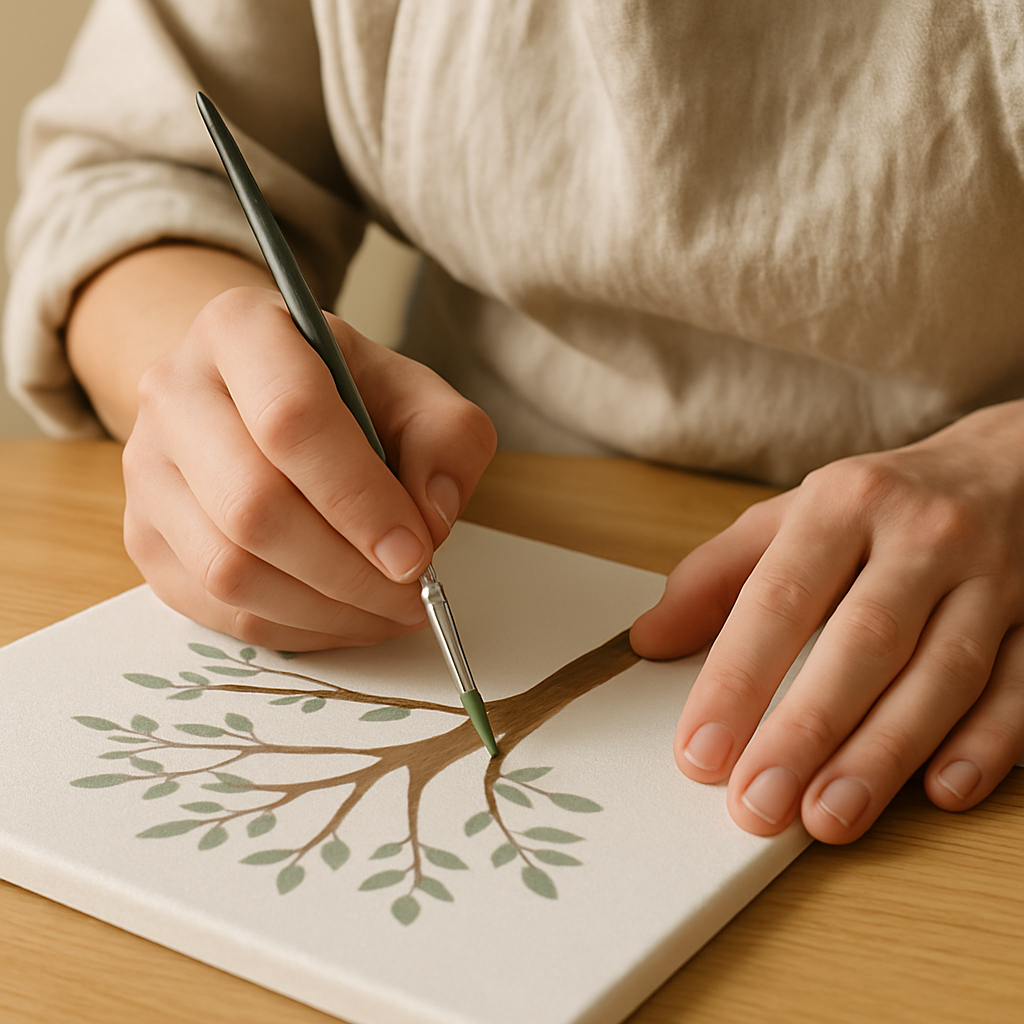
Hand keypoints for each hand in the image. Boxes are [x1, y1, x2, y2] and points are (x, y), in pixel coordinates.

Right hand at [122, 285, 495, 649]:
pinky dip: (293, 628)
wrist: (254, 395)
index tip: (414, 553)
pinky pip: (216, 609)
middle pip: (253, 506)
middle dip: (348, 571)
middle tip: (412, 593)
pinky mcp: (144, 538)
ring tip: (389, 609)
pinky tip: (344, 615)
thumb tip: (431, 519)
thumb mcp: (414, 390)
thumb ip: (446, 440)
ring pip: (229, 570)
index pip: (292, 420)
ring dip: (324, 609)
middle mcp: (173, 393)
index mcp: (240, 331)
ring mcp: (147, 470)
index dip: (359, 499)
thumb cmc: (343, 393)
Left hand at [631, 401, 1023, 842]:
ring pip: (942, 674)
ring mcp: (993, 579)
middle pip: (863, 642)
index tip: (700, 750)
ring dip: (883, 754)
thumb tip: (649, 639)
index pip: (780, 599)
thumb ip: (716, 576)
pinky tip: (941, 790)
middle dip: (806, 730)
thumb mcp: (791, 517)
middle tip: (756, 803)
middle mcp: (922, 536)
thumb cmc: (880, 505)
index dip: (736, 679)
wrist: (1010, 468)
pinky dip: (986, 744)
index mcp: (844, 504)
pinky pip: (1020, 686)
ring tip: (826, 817)